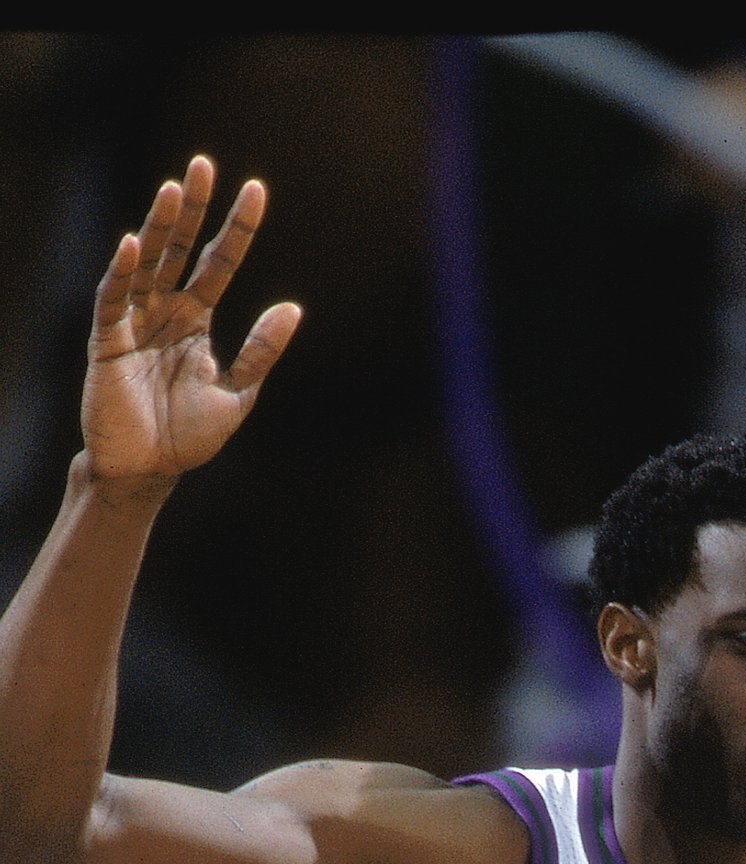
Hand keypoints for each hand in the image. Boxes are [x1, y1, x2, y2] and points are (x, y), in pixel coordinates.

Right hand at [83, 160, 300, 489]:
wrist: (148, 472)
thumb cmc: (189, 436)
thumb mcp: (237, 394)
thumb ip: (261, 352)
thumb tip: (293, 308)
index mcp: (196, 319)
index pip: (219, 262)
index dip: (237, 228)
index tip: (257, 190)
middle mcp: (165, 309)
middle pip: (180, 247)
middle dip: (192, 208)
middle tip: (205, 164)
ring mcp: (134, 319)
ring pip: (148, 261)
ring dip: (159, 225)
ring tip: (174, 189)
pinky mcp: (108, 339)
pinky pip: (114, 298)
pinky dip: (122, 272)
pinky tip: (133, 244)